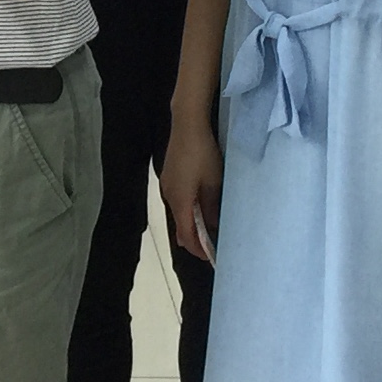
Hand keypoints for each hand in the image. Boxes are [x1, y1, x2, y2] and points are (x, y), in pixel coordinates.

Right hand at [160, 113, 222, 263]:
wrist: (187, 124)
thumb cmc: (203, 153)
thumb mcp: (213, 183)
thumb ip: (212, 208)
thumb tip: (212, 226)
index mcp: (180, 201)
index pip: (187, 235)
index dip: (198, 249)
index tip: (212, 257)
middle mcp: (169, 195)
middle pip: (180, 226)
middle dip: (195, 238)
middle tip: (214, 244)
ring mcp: (167, 184)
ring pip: (179, 212)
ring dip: (192, 222)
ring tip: (211, 225)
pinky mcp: (169, 175)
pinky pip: (178, 200)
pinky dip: (189, 209)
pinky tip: (202, 204)